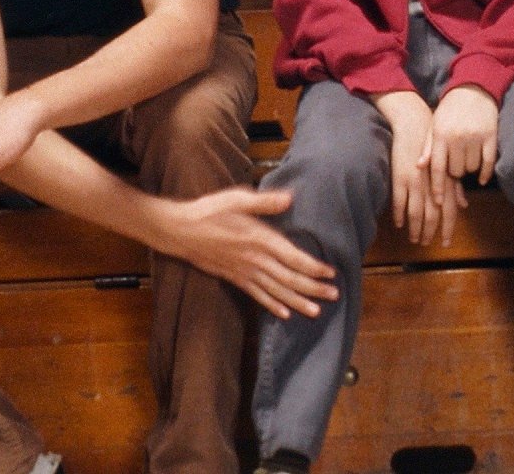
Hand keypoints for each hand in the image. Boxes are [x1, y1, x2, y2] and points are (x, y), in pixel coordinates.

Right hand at [147, 186, 337, 319]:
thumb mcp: (237, 199)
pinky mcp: (234, 277)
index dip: (314, 267)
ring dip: (297, 301)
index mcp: (259, 239)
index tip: (332, 273)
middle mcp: (254, 259)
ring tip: (316, 311)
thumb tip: (290, 198)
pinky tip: (284, 314)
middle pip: (289, 278)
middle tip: (334, 295)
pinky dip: (271, 305)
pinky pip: (256, 295)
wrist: (178, 230)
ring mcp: (244, 271)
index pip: (293, 258)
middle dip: (313, 288)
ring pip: (275, 291)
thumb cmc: (209, 211)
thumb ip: (264, 202)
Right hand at [375, 91, 459, 246]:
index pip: (450, 211)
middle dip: (430, 232)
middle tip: (425, 244)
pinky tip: (399, 224)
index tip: (446, 242)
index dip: (448, 228)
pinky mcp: (400, 178)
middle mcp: (432, 185)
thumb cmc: (433, 146)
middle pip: (433, 216)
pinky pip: (400, 202)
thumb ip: (455, 187)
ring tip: (414, 239)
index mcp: (445, 182)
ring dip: (415, 228)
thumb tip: (464, 205)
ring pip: (416, 213)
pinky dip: (399, 215)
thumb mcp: (447, 166)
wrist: (415, 126)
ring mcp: (416, 183)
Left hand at [428, 86, 499, 186]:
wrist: (473, 89)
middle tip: (455, 162)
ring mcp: (475, 137)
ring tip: (467, 157)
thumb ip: (428, 146)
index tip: (438, 203)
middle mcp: (457, 137)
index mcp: (440, 135)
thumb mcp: (434, 125)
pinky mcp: (490, 136)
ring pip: (472, 168)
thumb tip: (419, 166)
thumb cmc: (450, 110)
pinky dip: (485, 173)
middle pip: (456, 171)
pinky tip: (482, 178)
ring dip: (469, 168)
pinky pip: (488, 163)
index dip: (437, 187)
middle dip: (455, 172)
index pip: (438, 168)